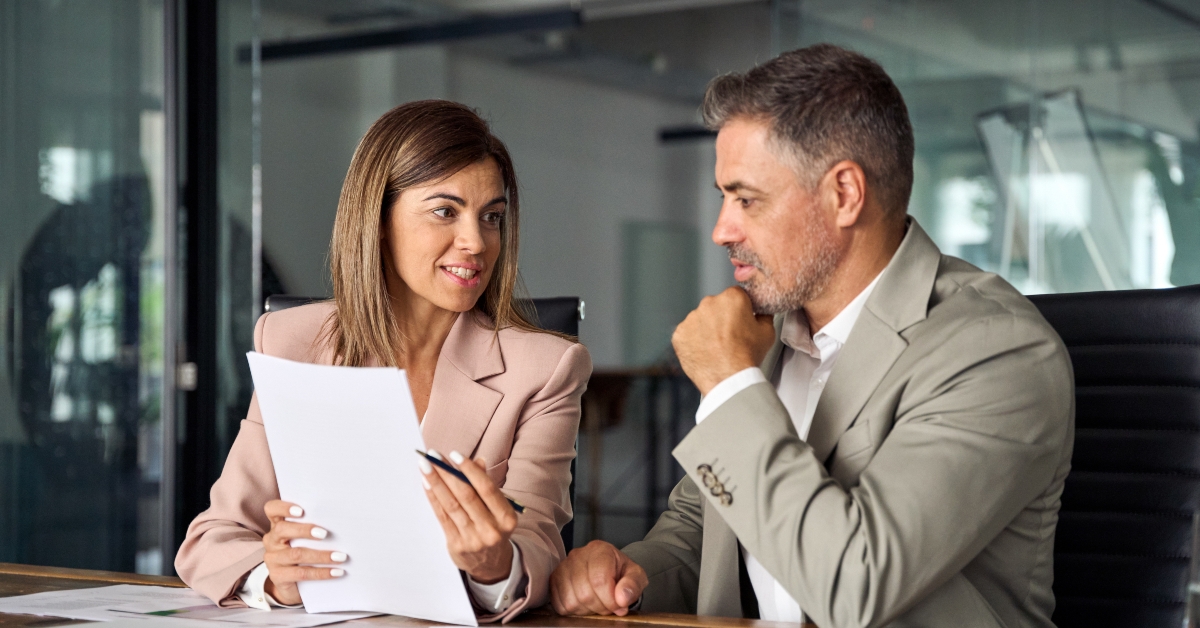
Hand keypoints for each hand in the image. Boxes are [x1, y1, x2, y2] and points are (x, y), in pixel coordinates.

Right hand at [261, 501, 346, 605]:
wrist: (293, 586)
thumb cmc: (304, 554)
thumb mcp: (305, 539)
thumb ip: (315, 529)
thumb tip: (340, 523)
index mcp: (278, 525)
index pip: (272, 509)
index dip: (283, 507)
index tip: (301, 510)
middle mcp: (272, 540)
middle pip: (282, 530)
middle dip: (305, 530)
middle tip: (325, 533)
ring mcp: (272, 559)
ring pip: (296, 554)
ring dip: (321, 555)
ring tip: (341, 557)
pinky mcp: (277, 577)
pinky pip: (301, 573)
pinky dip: (321, 572)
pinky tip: (337, 572)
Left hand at [420, 450, 518, 583]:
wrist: (492, 564)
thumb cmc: (494, 528)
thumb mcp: (499, 509)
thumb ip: (487, 486)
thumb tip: (477, 461)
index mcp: (507, 518)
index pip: (487, 489)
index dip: (470, 470)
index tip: (454, 454)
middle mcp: (491, 529)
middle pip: (466, 496)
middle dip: (448, 473)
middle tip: (433, 455)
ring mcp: (473, 539)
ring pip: (452, 505)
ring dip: (436, 483)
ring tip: (425, 466)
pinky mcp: (457, 545)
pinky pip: (442, 517)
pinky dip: (433, 498)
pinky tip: (426, 484)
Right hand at [549, 540, 647, 615]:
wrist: (608, 571)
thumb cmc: (620, 573)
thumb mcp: (636, 576)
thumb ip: (633, 585)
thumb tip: (622, 598)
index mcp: (600, 550)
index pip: (600, 580)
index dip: (610, 600)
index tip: (618, 605)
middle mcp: (578, 555)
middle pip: (585, 592)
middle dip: (600, 606)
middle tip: (609, 605)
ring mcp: (563, 567)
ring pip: (571, 600)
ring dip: (587, 609)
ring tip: (597, 603)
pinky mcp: (553, 580)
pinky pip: (559, 604)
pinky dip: (573, 610)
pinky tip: (584, 603)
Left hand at [672, 287, 775, 394]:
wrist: (728, 379)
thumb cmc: (746, 357)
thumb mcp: (767, 332)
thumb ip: (764, 316)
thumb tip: (762, 313)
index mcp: (732, 298)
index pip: (735, 295)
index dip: (739, 309)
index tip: (740, 320)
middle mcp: (709, 303)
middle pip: (716, 306)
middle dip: (721, 318)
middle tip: (729, 337)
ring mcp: (692, 318)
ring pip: (700, 319)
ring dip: (706, 329)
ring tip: (717, 347)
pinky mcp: (679, 333)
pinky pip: (687, 333)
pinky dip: (693, 341)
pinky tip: (705, 351)